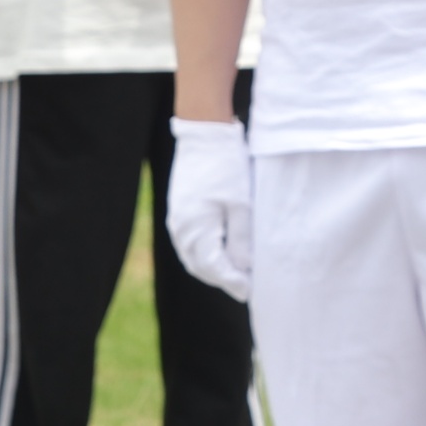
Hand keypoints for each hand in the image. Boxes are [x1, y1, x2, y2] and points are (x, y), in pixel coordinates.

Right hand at [165, 117, 252, 298]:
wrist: (205, 133)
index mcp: (196, 228)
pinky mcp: (179, 210)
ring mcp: (176, 219)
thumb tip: (242, 269)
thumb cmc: (227, 166)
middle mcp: (181, 228)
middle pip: (200, 266)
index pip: (213, 268)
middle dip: (222, 278)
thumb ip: (241, 240)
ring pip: (194, 256)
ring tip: (236, 272)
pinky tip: (221, 250)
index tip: (249, 292)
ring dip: (212, 267)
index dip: (232, 282)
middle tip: (245, 285)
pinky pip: (190, 242)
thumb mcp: (241, 204)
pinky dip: (205, 252)